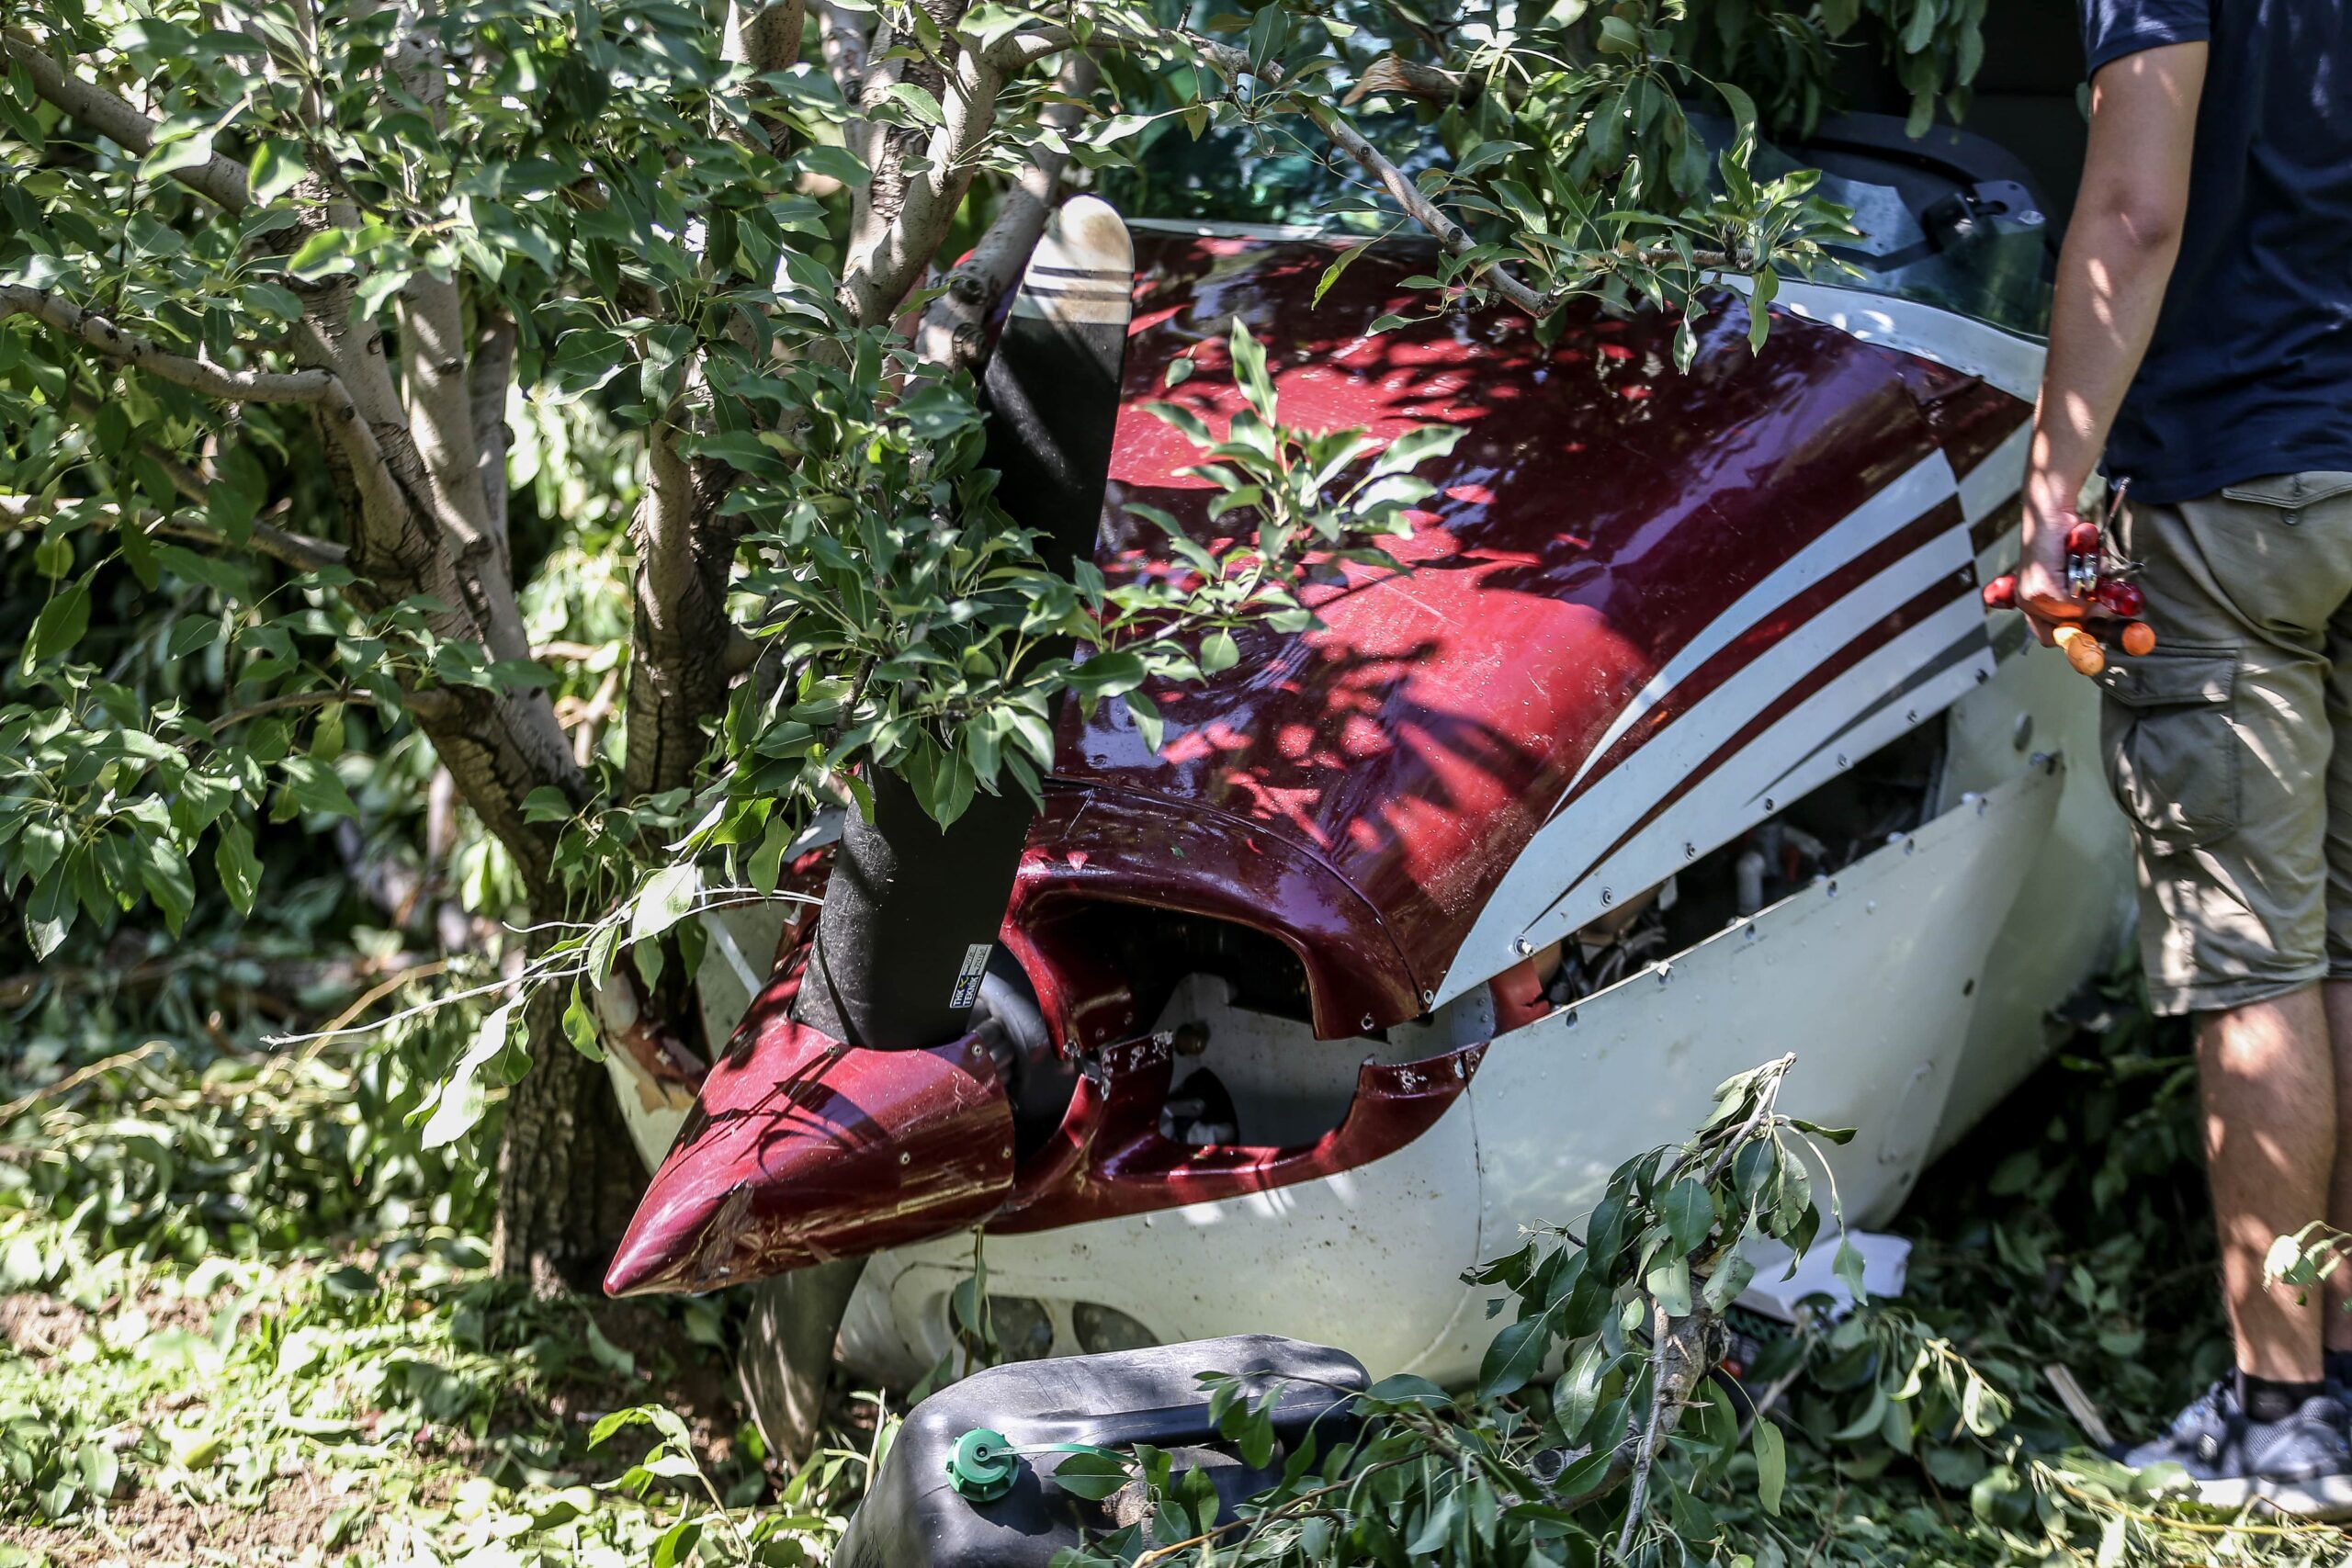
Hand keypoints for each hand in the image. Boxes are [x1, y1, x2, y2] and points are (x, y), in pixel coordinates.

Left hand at [2018, 472, 2086, 647]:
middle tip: (2099, 599)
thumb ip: (2077, 600)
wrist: (2050, 515)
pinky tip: (2082, 560)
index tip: (2093, 631)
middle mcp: (2027, 602)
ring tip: (2086, 567)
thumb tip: (2099, 619)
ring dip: (2089, 594)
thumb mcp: (2071, 576)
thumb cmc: (2064, 544)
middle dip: (2087, 616)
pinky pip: (2074, 601)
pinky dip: (2087, 583)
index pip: (2048, 637)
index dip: (2073, 636)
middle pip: (2062, 631)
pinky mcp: (2043, 587)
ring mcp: (2032, 596)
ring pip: (2072, 614)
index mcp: (2030, 602)